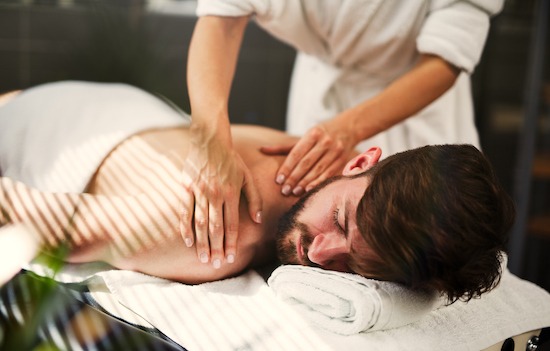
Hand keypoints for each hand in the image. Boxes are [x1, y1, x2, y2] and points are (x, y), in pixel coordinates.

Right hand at [180, 124, 261, 267]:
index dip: (230, 243)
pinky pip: (185, 212)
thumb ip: (254, 199)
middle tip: (215, 265)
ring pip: (200, 223)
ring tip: (203, 258)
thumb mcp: (247, 177)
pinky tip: (188, 241)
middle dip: (216, 248)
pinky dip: (186, 228)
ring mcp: (199, 191)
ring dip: (202, 243)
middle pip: (215, 228)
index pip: (231, 224)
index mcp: (231, 193)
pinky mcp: (186, 188)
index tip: (229, 257)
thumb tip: (258, 221)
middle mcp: (215, 194)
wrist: (210, 140)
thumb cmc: (231, 160)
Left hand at [261, 123, 356, 195]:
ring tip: (294, 192)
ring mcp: (335, 151)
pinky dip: (318, 182)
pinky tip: (309, 190)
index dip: (287, 167)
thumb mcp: (304, 137)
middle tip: (284, 190)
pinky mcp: (342, 160)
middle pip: (306, 163)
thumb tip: (261, 149)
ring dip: (305, 182)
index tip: (278, 180)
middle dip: (294, 178)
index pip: (296, 153)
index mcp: (313, 133)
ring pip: (317, 169)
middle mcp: (325, 141)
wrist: (348, 128)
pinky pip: (328, 174)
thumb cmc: (320, 134)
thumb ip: (284, 146)